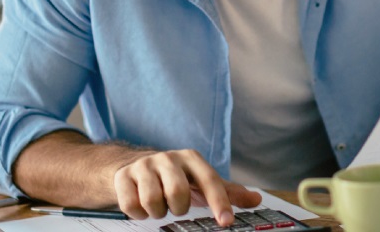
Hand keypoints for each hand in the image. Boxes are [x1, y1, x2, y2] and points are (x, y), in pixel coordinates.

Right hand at [113, 149, 261, 224]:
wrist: (133, 166)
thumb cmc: (174, 177)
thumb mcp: (200, 181)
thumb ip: (227, 192)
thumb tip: (256, 200)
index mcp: (191, 158)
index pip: (210, 181)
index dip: (219, 203)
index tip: (226, 222)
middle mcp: (167, 158)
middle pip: (178, 193)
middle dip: (178, 208)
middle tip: (176, 206)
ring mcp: (143, 165)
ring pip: (153, 201)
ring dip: (158, 212)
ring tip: (159, 205)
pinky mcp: (123, 176)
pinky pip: (131, 205)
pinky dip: (138, 213)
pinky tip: (141, 205)